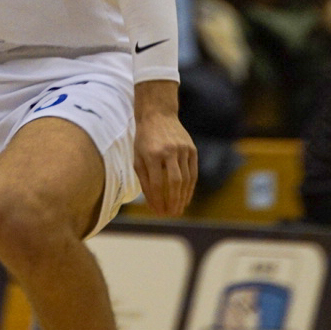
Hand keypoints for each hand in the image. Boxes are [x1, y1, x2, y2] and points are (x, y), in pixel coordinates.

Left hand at [133, 81, 196, 214]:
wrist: (158, 114)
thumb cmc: (144, 139)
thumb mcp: (137, 157)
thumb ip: (144, 180)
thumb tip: (153, 203)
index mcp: (151, 154)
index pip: (156, 184)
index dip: (158, 200)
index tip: (158, 213)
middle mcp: (168, 151)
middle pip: (174, 183)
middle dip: (173, 201)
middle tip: (172, 214)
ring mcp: (182, 149)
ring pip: (186, 179)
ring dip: (183, 197)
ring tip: (179, 209)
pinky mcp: (192, 149)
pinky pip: (193, 172)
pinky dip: (190, 187)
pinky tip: (186, 196)